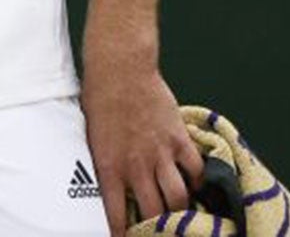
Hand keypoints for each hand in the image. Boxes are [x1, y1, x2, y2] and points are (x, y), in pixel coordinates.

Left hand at [81, 57, 202, 236]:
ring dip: (179, 208)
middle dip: (156, 227)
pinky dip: (197, 179)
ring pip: (178, 197)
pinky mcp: (178, 137)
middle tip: (158, 228)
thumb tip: (112, 190)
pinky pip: (195, 168)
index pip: (117, 217)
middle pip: (154, 212)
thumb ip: (106, 167)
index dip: (123, 235)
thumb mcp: (93, 141)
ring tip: (178, 211)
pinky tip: (193, 182)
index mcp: (110, 168)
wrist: (120, 69)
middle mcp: (136, 166)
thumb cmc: (100, 100)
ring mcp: (160, 152)